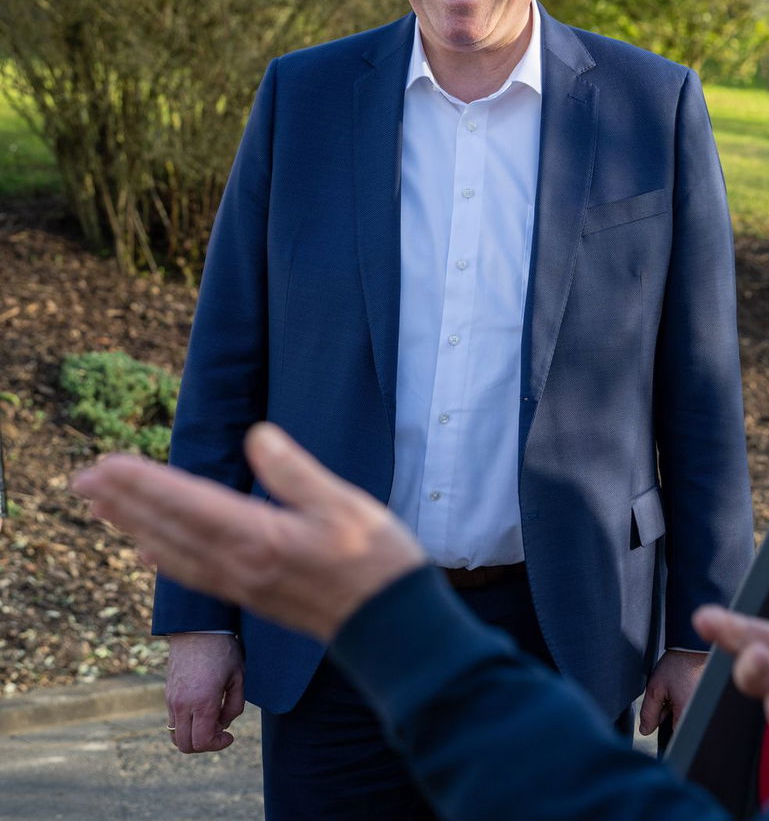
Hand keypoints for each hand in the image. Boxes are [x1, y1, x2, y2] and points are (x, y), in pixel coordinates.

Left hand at [74, 423, 426, 641]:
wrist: (390, 626)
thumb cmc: (376, 562)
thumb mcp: (345, 504)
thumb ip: (296, 471)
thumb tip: (257, 436)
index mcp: (261, 537)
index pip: (189, 504)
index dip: (145, 483)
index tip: (108, 464)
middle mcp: (241, 565)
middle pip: (169, 529)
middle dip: (125, 503)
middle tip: (84, 480)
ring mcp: (243, 585)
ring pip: (174, 553)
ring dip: (135, 527)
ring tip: (103, 508)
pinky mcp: (251, 598)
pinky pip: (194, 575)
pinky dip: (164, 557)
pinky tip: (151, 551)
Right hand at [164, 632, 244, 753]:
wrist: (197, 630)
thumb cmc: (223, 651)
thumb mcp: (238, 677)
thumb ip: (234, 706)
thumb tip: (224, 724)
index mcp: (203, 702)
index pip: (202, 741)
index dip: (217, 745)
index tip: (230, 736)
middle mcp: (183, 705)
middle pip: (185, 745)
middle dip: (205, 745)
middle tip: (221, 731)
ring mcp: (171, 701)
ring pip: (175, 735)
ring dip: (193, 736)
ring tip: (212, 720)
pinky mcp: (167, 695)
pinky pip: (172, 721)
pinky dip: (186, 725)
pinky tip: (202, 711)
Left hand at [638, 649, 706, 735]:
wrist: (696, 644)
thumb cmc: (679, 663)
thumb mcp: (656, 687)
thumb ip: (649, 712)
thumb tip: (645, 730)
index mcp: (687, 715)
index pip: (675, 735)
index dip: (666, 724)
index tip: (663, 712)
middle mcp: (703, 713)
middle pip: (683, 724)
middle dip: (673, 715)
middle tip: (670, 695)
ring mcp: (710, 706)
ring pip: (691, 715)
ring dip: (682, 707)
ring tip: (680, 689)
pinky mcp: (714, 698)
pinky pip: (699, 706)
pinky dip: (691, 699)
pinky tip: (687, 687)